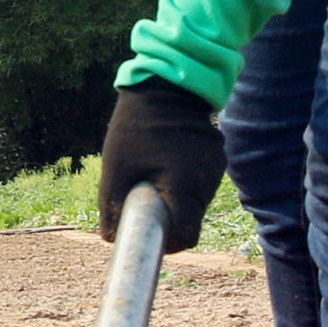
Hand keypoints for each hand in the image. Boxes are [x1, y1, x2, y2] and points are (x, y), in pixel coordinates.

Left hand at [98, 81, 223, 251]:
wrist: (167, 82)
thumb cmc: (137, 125)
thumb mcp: (117, 167)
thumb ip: (113, 206)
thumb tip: (110, 239)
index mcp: (184, 186)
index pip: (186, 236)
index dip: (168, 243)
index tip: (150, 233)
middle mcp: (206, 181)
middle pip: (192, 221)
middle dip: (169, 220)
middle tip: (144, 202)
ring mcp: (215, 169)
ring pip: (196, 203)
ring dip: (176, 200)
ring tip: (154, 175)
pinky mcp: (217, 158)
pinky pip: (200, 183)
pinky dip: (184, 183)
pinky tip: (167, 162)